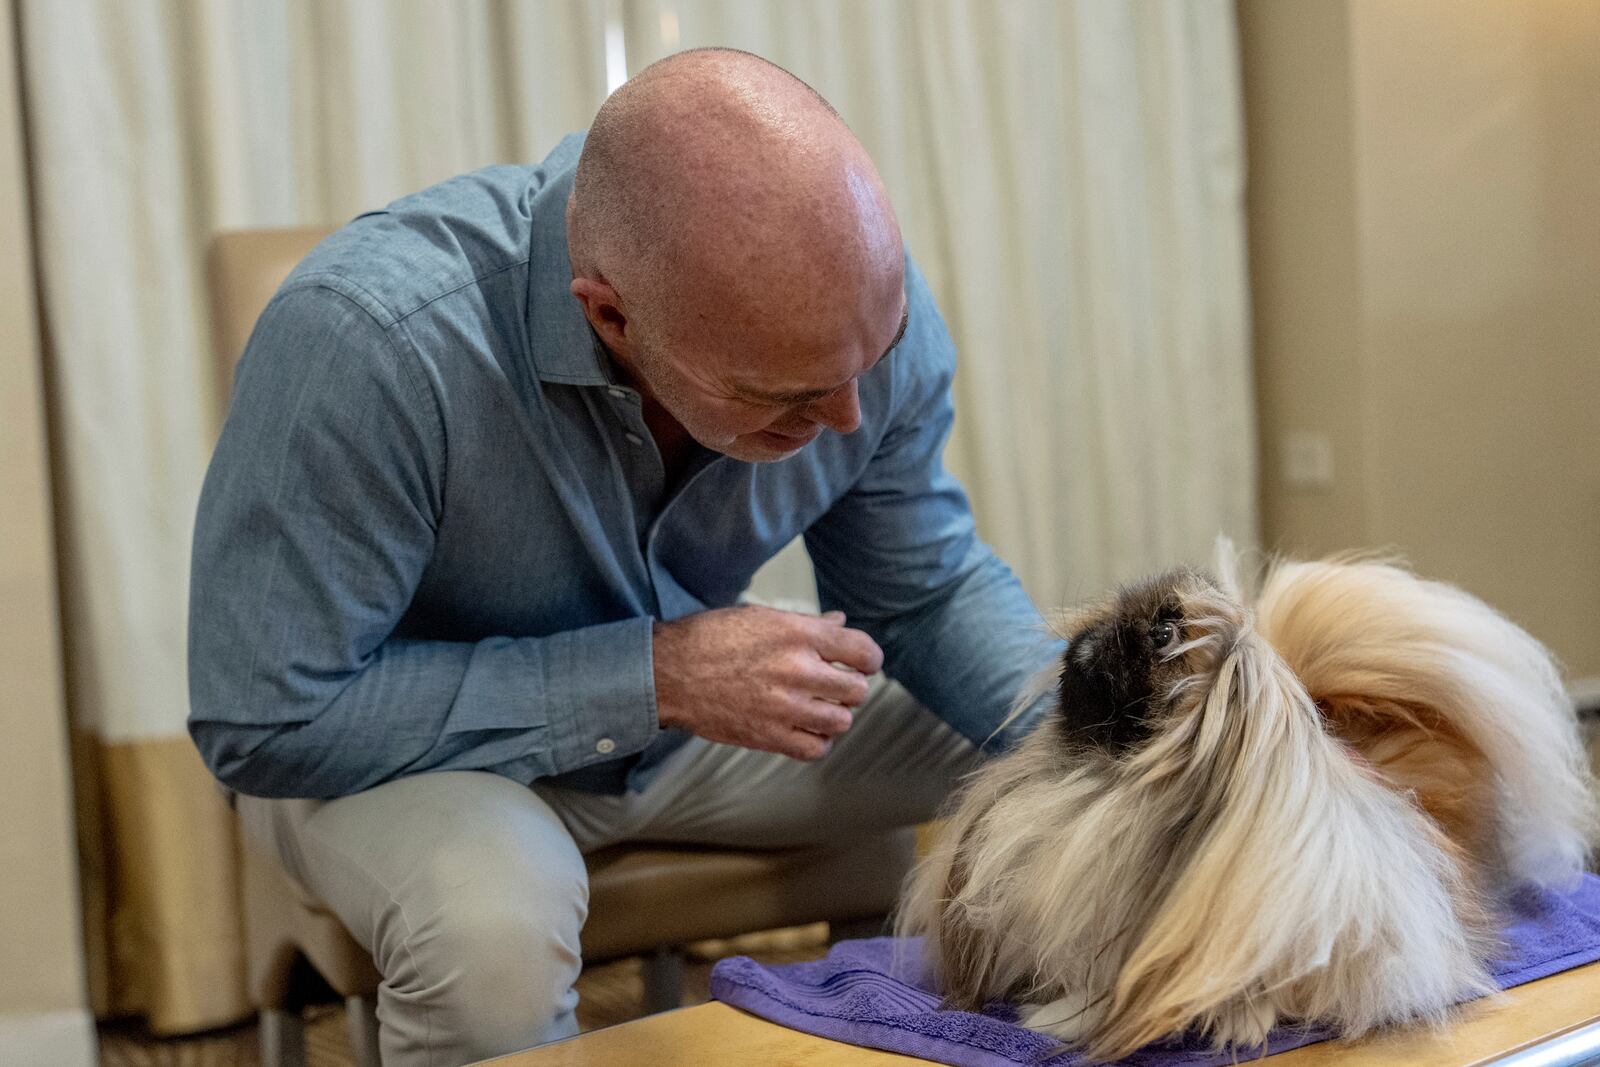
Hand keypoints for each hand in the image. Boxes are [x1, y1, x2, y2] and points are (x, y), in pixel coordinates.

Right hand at [652, 605, 883, 759]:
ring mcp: (785, 707)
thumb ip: (808, 624)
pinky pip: (815, 748)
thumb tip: (840, 622)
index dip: (868, 659)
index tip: (862, 663)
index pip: (863, 651)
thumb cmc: (712, 638)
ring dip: (835, 715)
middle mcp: (798, 670)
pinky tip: (806, 729)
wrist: (670, 672)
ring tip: (819, 707)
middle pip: (857, 690)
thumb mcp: (762, 617)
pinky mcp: (770, 736)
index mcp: (799, 635)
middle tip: (835, 685)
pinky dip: (817, 741)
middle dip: (850, 688)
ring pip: (841, 721)